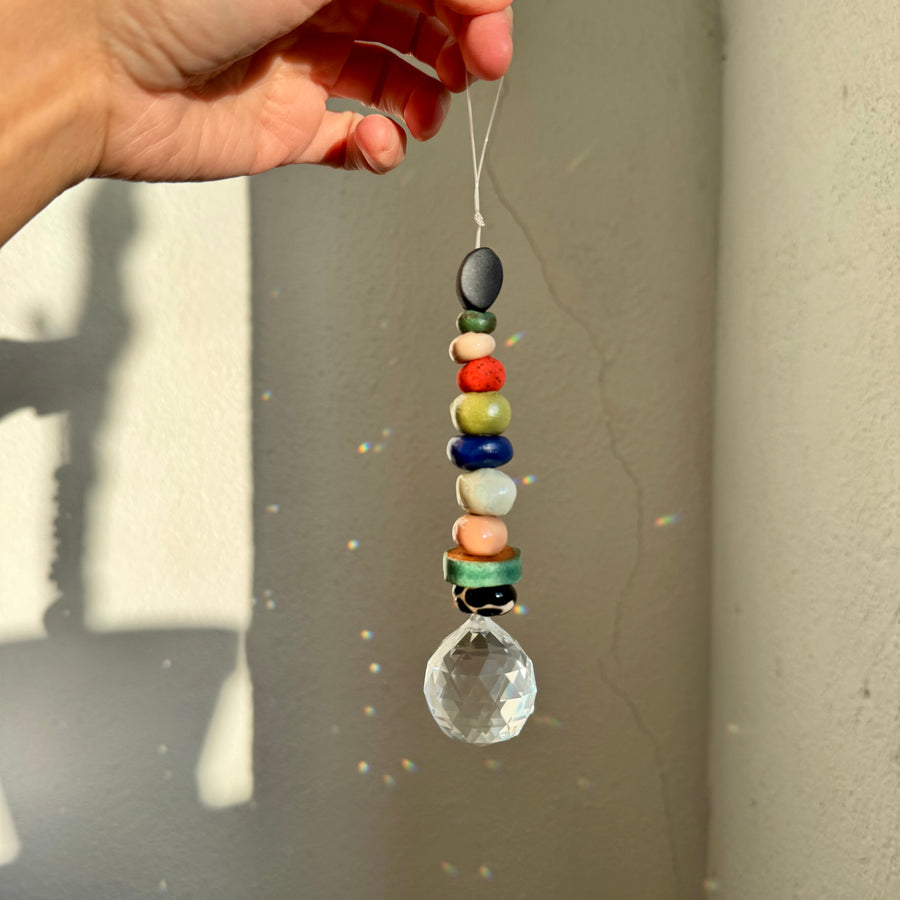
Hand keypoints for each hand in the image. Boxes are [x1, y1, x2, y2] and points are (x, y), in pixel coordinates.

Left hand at [94, 0, 513, 179]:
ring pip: (395, 80)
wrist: (98, 71)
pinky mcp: (289, 127)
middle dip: (458, 46)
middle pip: (418, 20)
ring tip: (427, 113)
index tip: (492, 35)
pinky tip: (378, 142)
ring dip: (427, 98)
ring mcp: (305, 67)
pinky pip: (354, 140)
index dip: (472, 2)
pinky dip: (380, 146)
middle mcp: (318, 4)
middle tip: (477, 70)